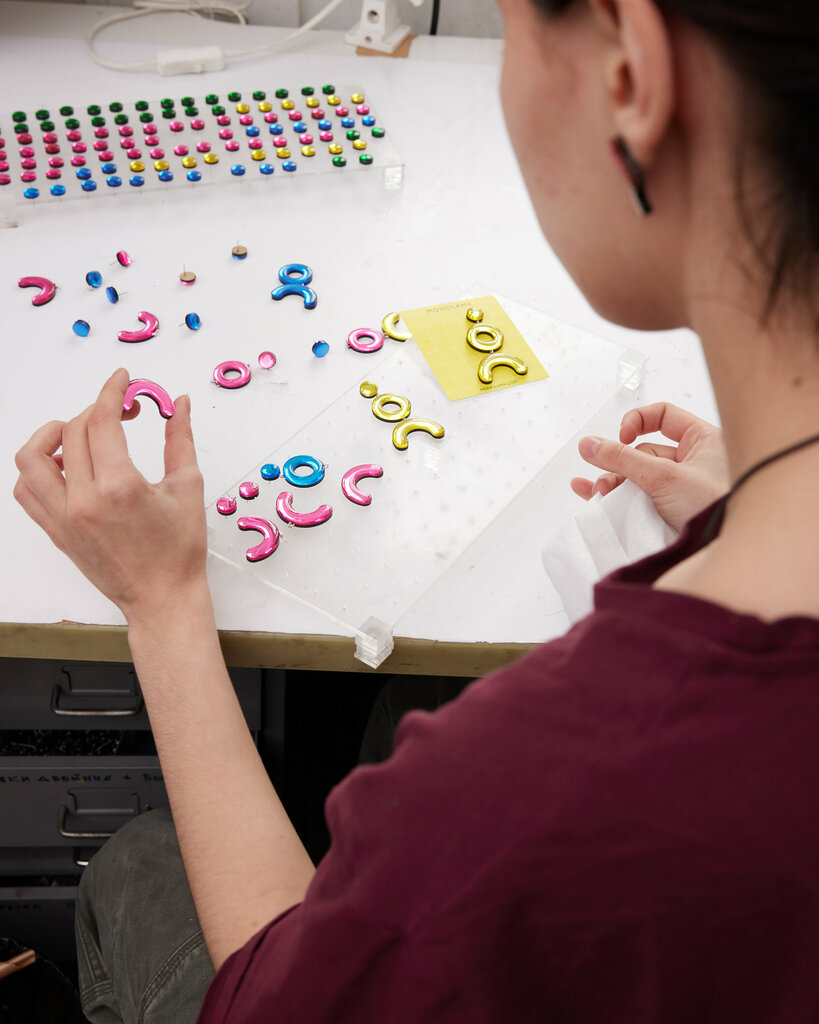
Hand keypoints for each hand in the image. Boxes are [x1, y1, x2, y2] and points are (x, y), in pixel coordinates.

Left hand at [14, 368, 207, 625]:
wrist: (162, 597)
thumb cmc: (179, 552)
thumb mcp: (187, 488)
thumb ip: (180, 440)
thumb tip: (179, 404)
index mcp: (120, 488)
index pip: (102, 421)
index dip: (112, 392)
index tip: (121, 381)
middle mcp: (84, 501)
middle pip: (72, 431)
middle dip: (97, 410)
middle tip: (120, 412)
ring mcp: (64, 517)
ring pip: (31, 459)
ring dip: (51, 435)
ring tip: (76, 433)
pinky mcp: (55, 531)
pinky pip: (26, 491)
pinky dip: (37, 470)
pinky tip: (64, 465)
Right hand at [571, 402, 728, 532]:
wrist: (726, 549)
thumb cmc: (715, 509)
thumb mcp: (664, 477)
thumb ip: (623, 458)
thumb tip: (590, 444)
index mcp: (703, 441)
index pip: (663, 415)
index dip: (637, 422)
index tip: (622, 438)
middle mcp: (692, 461)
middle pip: (643, 452)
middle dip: (619, 465)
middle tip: (607, 481)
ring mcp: (681, 487)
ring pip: (637, 477)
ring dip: (615, 483)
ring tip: (601, 495)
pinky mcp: (670, 510)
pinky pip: (638, 497)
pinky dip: (616, 496)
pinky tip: (592, 495)